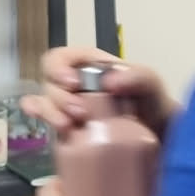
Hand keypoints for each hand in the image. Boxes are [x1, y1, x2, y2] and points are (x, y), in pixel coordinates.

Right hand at [23, 46, 178, 140]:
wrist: (157, 136)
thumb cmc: (152, 104)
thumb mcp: (151, 85)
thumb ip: (138, 77)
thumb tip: (109, 82)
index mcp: (88, 66)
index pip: (62, 58)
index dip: (60, 68)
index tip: (73, 83)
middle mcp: (73, 84)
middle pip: (49, 82)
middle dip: (60, 97)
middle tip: (79, 112)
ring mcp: (67, 106)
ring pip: (43, 100)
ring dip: (50, 112)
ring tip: (67, 127)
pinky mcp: (65, 127)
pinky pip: (42, 117)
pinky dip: (37, 115)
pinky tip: (39, 121)